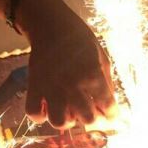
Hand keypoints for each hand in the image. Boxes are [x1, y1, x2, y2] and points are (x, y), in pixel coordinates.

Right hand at [18, 0, 115, 127]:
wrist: (51, 24)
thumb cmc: (79, 38)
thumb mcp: (101, 56)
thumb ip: (107, 81)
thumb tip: (110, 103)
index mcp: (93, 76)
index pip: (108, 108)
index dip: (113, 116)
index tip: (112, 116)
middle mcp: (73, 86)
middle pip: (87, 120)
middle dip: (93, 119)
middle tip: (92, 111)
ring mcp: (51, 88)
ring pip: (60, 122)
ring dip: (67, 121)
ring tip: (69, 111)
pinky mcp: (34, 86)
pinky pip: (34, 113)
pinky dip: (41, 116)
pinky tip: (48, 107)